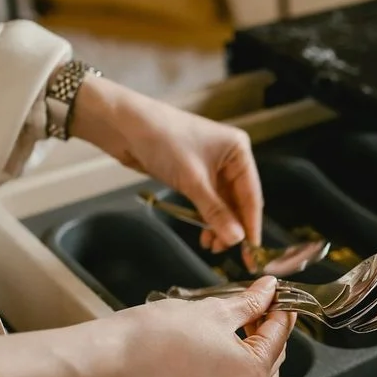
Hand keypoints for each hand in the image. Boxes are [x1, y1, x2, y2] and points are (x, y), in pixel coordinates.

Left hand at [69, 76, 262, 256]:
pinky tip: (204, 233)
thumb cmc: (163, 141)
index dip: (252, 224)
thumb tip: (236, 239)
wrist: (124, 125)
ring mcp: (212, 165)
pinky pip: (208, 200)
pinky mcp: (195, 172)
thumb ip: (216, 212)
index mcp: (239, 151)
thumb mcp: (193, 181)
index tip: (253, 251)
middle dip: (234, 227)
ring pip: (223, 203)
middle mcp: (230, 157)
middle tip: (229, 252)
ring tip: (212, 246)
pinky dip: (206, 217)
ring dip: (219, 225)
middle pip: (239, 200)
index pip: (252, 194)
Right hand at [106, 276, 297, 376]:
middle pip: (272, 361)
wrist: (114, 359)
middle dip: (270, 332)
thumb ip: (249, 302)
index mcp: (252, 372)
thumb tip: (268, 289)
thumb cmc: (159, 335)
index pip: (278, 336)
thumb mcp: (215, 310)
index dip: (280, 309)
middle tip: (261, 306)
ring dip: (265, 361)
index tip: (278, 295)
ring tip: (257, 335)